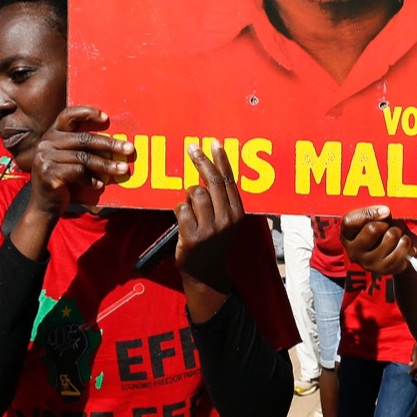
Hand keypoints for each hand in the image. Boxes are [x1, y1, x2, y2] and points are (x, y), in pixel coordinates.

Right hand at [27, 106, 134, 219]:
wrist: (44, 207)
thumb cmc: (64, 182)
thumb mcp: (71, 161)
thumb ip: (83, 149)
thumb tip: (116, 144)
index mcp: (52, 134)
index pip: (68, 115)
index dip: (87, 113)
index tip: (106, 117)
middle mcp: (46, 143)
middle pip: (83, 139)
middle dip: (109, 144)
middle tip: (128, 149)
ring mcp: (45, 158)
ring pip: (83, 157)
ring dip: (106, 164)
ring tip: (122, 169)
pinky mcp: (48, 174)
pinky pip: (77, 172)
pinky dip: (91, 179)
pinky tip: (98, 185)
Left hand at [175, 142, 244, 293]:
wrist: (206, 273)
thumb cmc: (214, 241)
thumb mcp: (226, 222)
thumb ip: (222, 200)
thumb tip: (211, 169)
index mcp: (237, 214)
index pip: (228, 180)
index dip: (221, 159)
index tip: (214, 143)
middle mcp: (226, 220)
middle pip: (212, 181)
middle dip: (201, 161)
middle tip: (192, 148)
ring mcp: (209, 229)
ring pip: (195, 193)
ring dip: (188, 195)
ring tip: (190, 206)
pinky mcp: (192, 237)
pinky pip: (181, 208)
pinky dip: (179, 209)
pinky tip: (183, 219)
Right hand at [340, 206, 416, 275]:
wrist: (393, 251)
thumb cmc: (380, 228)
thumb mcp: (373, 216)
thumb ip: (373, 211)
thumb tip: (385, 212)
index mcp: (346, 235)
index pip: (350, 222)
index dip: (369, 213)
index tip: (384, 211)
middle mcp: (353, 252)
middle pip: (373, 229)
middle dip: (387, 222)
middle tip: (388, 226)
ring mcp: (368, 263)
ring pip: (390, 237)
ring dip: (399, 232)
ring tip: (396, 235)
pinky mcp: (384, 270)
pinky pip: (401, 250)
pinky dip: (406, 243)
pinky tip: (402, 244)